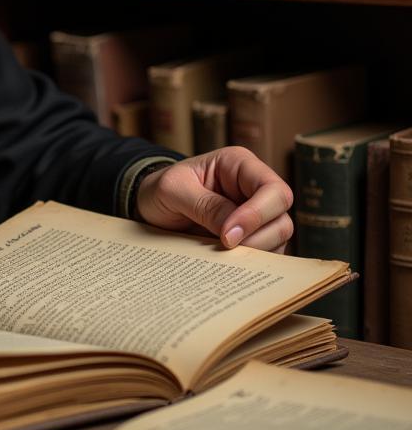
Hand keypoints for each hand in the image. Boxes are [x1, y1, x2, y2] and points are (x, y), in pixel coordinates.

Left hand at [135, 146, 293, 252]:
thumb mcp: (172, 190)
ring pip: (278, 240)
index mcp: (239, 165)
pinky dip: (249, 263)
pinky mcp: (251, 238)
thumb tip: (234, 231)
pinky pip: (265, 255)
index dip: (257, 215)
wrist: (148, 206)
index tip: (228, 236)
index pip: (273, 190)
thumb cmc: (161, 189)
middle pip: (282, 217)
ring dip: (253, 253)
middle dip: (257, 238)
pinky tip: (225, 264)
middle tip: (224, 248)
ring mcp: (256, 215)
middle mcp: (254, 188)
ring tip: (220, 254)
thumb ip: (204, 205)